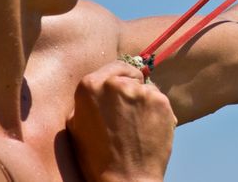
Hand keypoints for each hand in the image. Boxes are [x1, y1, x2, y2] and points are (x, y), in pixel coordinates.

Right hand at [67, 61, 176, 181]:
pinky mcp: (161, 102)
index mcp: (90, 86)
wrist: (126, 178)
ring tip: (136, 126)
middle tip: (128, 112)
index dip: (119, 77)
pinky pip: (159, 100)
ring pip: (147, 88)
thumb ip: (87, 101)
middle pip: (131, 75)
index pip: (113, 66)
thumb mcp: (76, 126)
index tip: (121, 89)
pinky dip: (157, 111)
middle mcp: (116, 83)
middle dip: (131, 87)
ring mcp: (141, 92)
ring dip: (144, 101)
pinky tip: (148, 129)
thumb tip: (99, 87)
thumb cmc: (97, 158)